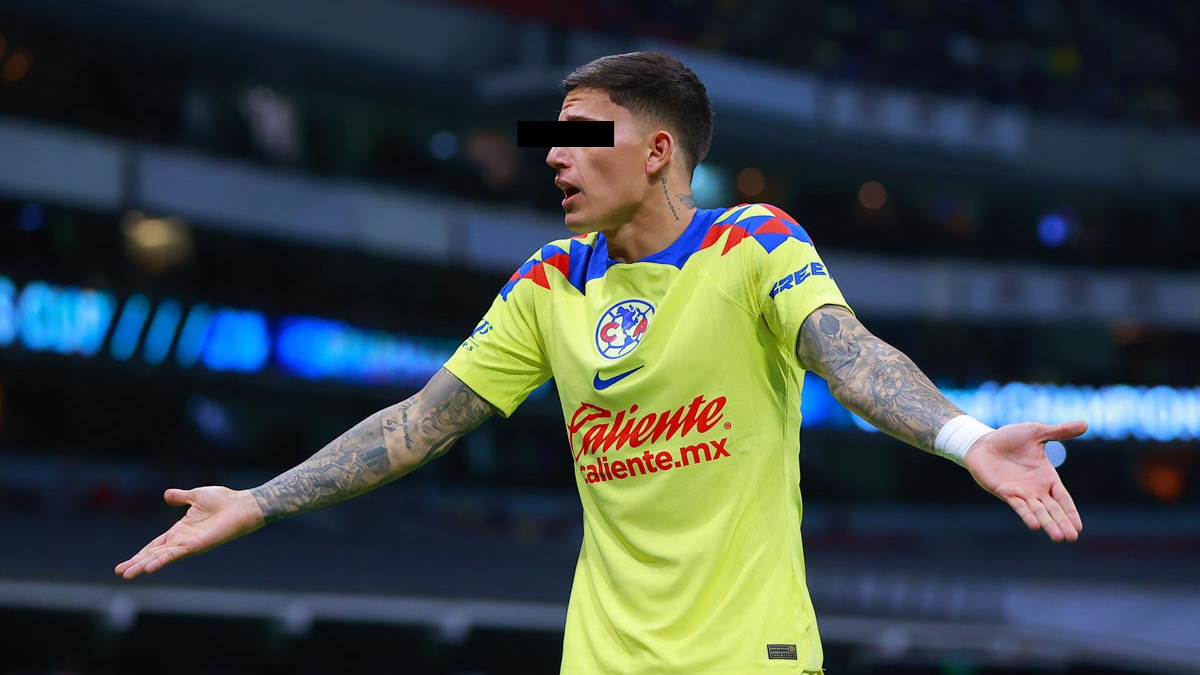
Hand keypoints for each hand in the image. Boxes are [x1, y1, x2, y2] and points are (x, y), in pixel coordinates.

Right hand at [114, 486, 264, 578]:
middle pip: (154, 554)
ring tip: (127, 575)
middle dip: (137, 563)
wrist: (242, 504)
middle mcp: (182, 540)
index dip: (141, 553)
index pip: (156, 545)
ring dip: (144, 565)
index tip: (126, 563)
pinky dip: (161, 560)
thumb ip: (181, 497)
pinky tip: (148, 568)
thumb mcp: (196, 496)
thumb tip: (167, 495)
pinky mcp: (197, 545)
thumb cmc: (224, 500)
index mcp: (180, 530)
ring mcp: (189, 544)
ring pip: (161, 557)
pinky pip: (175, 554)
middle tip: (120, 573)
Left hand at [963, 421, 1086, 541]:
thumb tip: (1086, 424)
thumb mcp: (1037, 432)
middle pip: (1053, 510)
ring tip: (1059, 537)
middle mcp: (1035, 489)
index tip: (1079, 528)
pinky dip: (1027, 515)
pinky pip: (1018, 506)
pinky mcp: (1005, 492)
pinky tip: (1035, 525)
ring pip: (1038, 512)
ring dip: (1048, 524)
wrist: (983, 441)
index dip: (1071, 512)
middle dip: (1062, 523)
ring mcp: (1020, 492)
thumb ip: (1060, 431)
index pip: (1063, 498)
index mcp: (1047, 477)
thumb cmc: (1009, 438)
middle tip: (1072, 538)